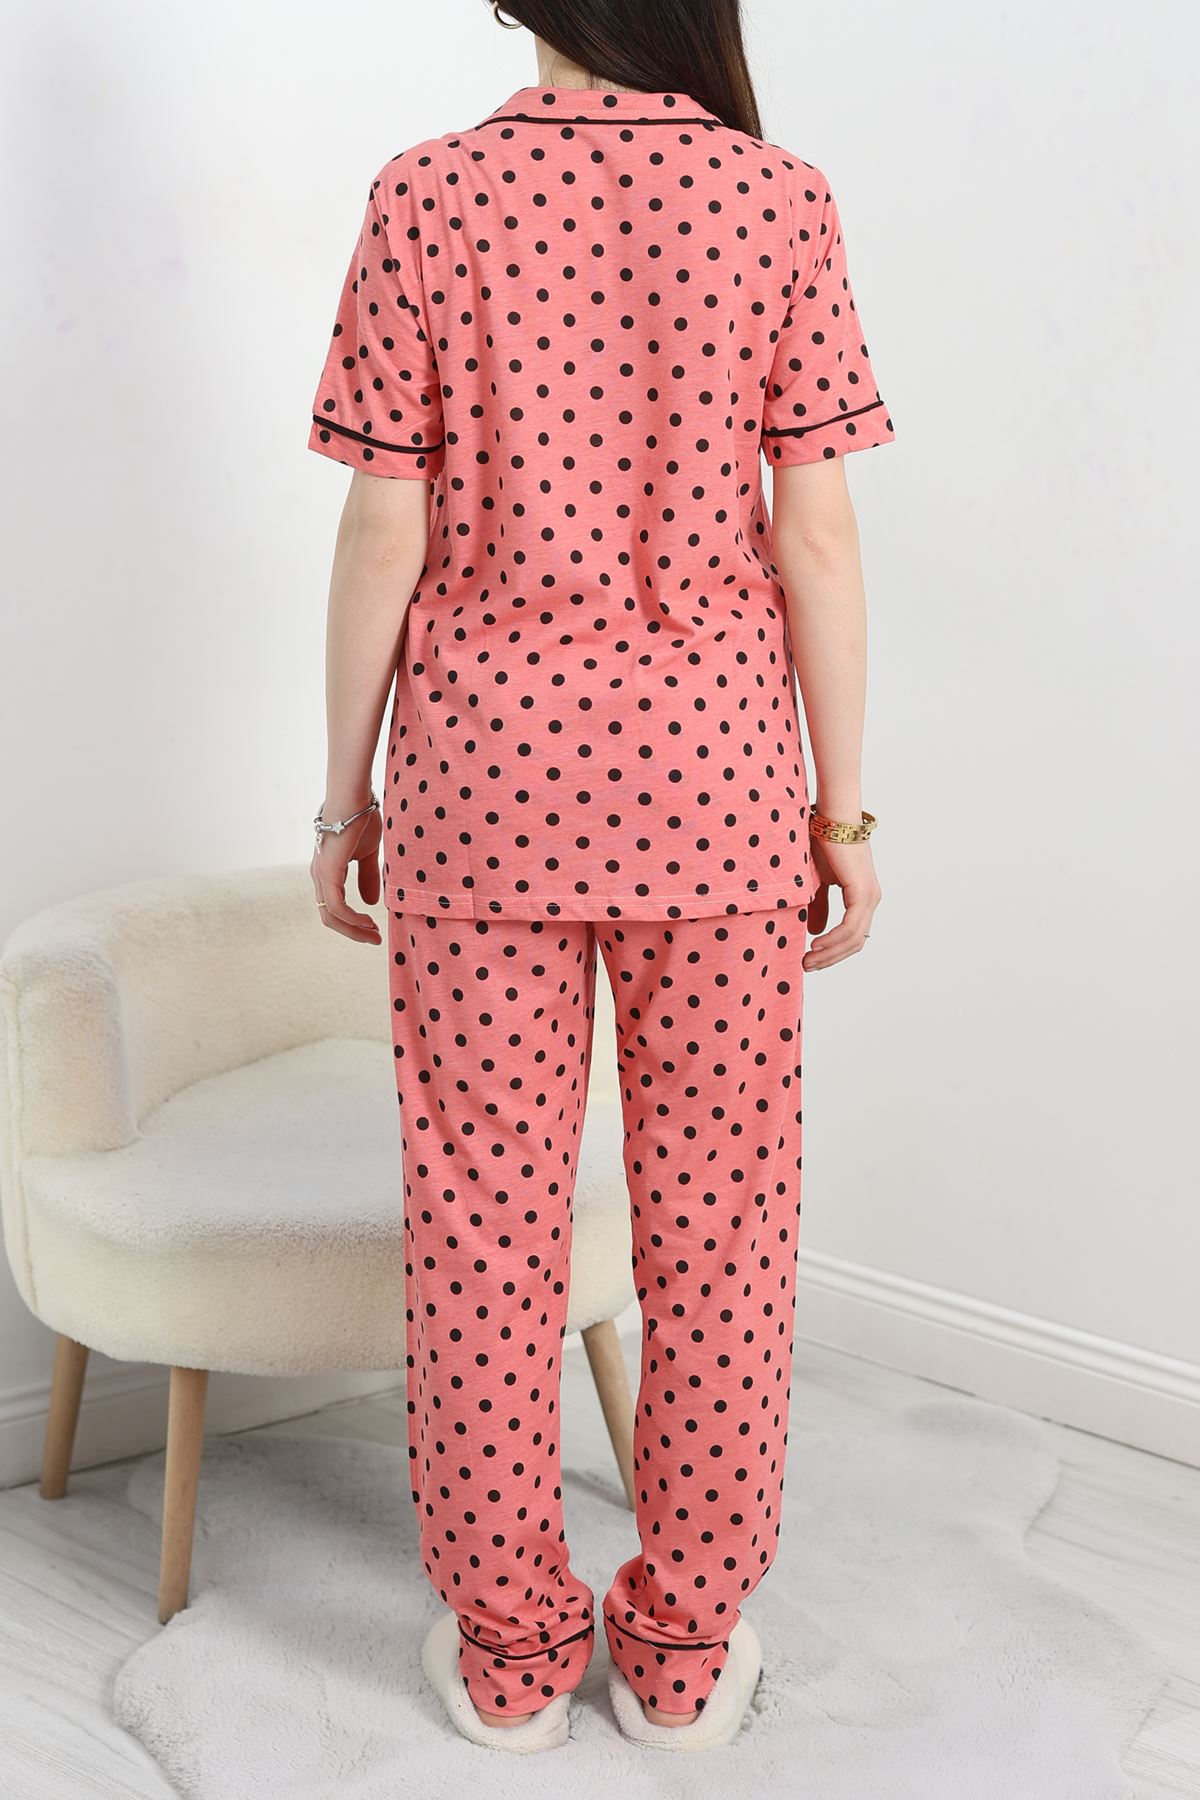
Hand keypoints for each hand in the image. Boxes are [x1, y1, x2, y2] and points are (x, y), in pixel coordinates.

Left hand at [310, 796, 382, 944]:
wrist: (354, 798)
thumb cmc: (360, 818)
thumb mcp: (368, 853)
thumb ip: (367, 877)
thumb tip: (371, 902)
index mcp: (327, 871)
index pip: (334, 907)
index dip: (353, 922)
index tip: (374, 927)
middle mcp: (319, 876)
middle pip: (330, 917)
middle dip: (353, 932)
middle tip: (374, 938)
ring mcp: (321, 875)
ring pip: (332, 916)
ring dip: (354, 929)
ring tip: (374, 934)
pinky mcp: (328, 872)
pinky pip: (337, 906)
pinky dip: (353, 918)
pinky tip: (368, 919)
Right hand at [802, 834, 880, 971]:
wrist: (830, 818)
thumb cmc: (822, 842)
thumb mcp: (816, 881)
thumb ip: (818, 906)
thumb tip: (815, 931)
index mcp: (862, 896)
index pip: (852, 935)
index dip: (832, 952)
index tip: (810, 959)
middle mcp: (871, 899)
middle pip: (855, 942)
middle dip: (830, 958)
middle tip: (806, 966)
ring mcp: (870, 897)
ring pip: (853, 939)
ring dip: (830, 953)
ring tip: (808, 960)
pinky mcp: (863, 892)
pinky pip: (850, 927)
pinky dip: (833, 939)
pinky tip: (816, 943)